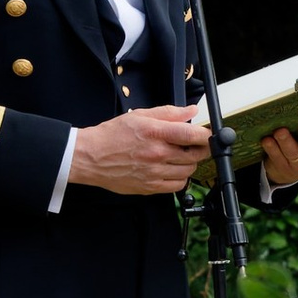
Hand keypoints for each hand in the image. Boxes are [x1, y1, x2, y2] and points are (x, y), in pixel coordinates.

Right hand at [70, 105, 212, 196]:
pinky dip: (179, 177)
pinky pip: (178, 185)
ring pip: (189, 171)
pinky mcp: (150, 187)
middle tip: (193, 145)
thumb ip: (169, 113)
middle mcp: (157, 154)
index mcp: (155, 133)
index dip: (206, 135)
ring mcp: (154, 173)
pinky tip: (171, 169)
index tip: (206, 135)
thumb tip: (192, 110)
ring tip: (178, 156)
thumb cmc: (112, 135)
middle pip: (196, 155)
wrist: (90, 157)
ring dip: (189, 163)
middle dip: (200, 149)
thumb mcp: (140, 116)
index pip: (193, 135)